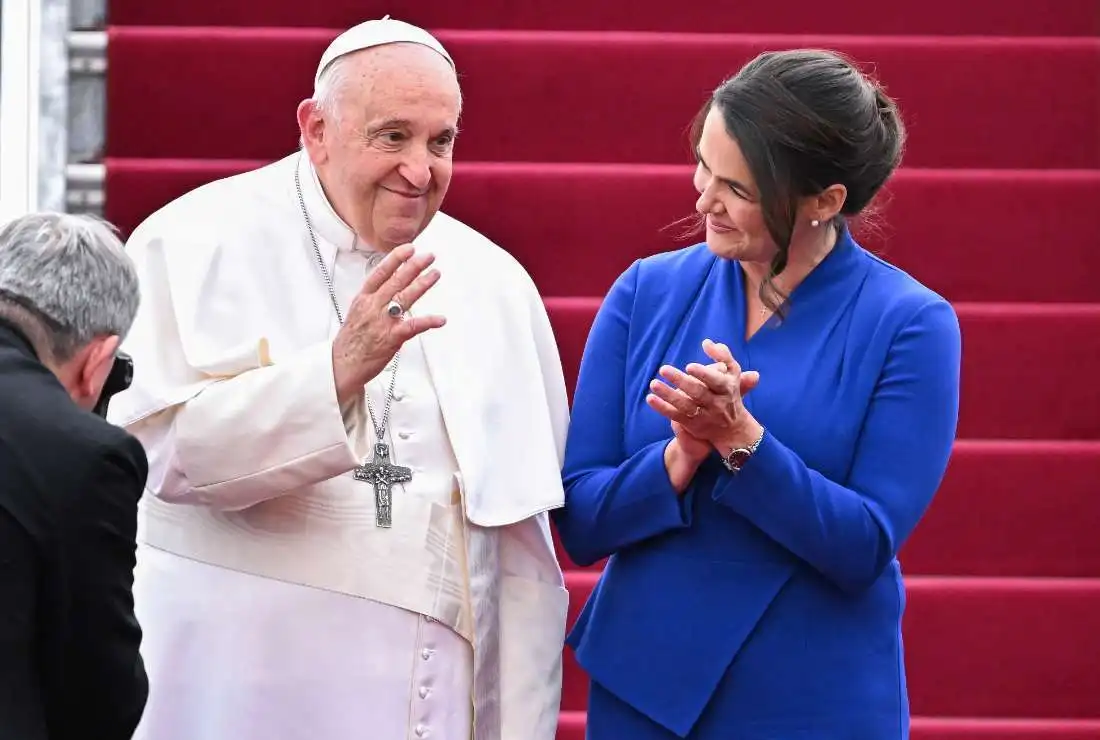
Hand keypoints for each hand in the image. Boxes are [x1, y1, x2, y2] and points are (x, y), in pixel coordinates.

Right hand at [332, 244, 445, 402]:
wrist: (341, 365)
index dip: (395, 259)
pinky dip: (428, 322)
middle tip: (428, 256)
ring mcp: (382, 322)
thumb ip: (373, 299)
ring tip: (435, 274)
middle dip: (414, 266)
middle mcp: (373, 307)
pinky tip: (440, 319)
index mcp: (363, 299)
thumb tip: (388, 287)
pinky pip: (413, 326)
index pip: (380, 273)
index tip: (408, 248)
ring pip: (404, 298)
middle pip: (395, 281)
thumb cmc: (351, 342)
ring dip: (422, 284)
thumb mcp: (357, 313)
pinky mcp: (391, 338)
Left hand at [647, 339, 762, 451]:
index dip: (703, 374)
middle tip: (663, 368)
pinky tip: (650, 398)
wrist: (732, 428)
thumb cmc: (729, 392)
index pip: (716, 381)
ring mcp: (704, 415)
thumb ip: (723, 355)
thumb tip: (706, 342)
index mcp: (726, 388)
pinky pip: (675, 415)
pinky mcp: (692, 424)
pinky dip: (662, 408)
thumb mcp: (733, 373)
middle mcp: (716, 403)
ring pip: (684, 405)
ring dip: (668, 394)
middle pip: (698, 393)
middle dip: (681, 381)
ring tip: (653, 383)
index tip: (689, 366)